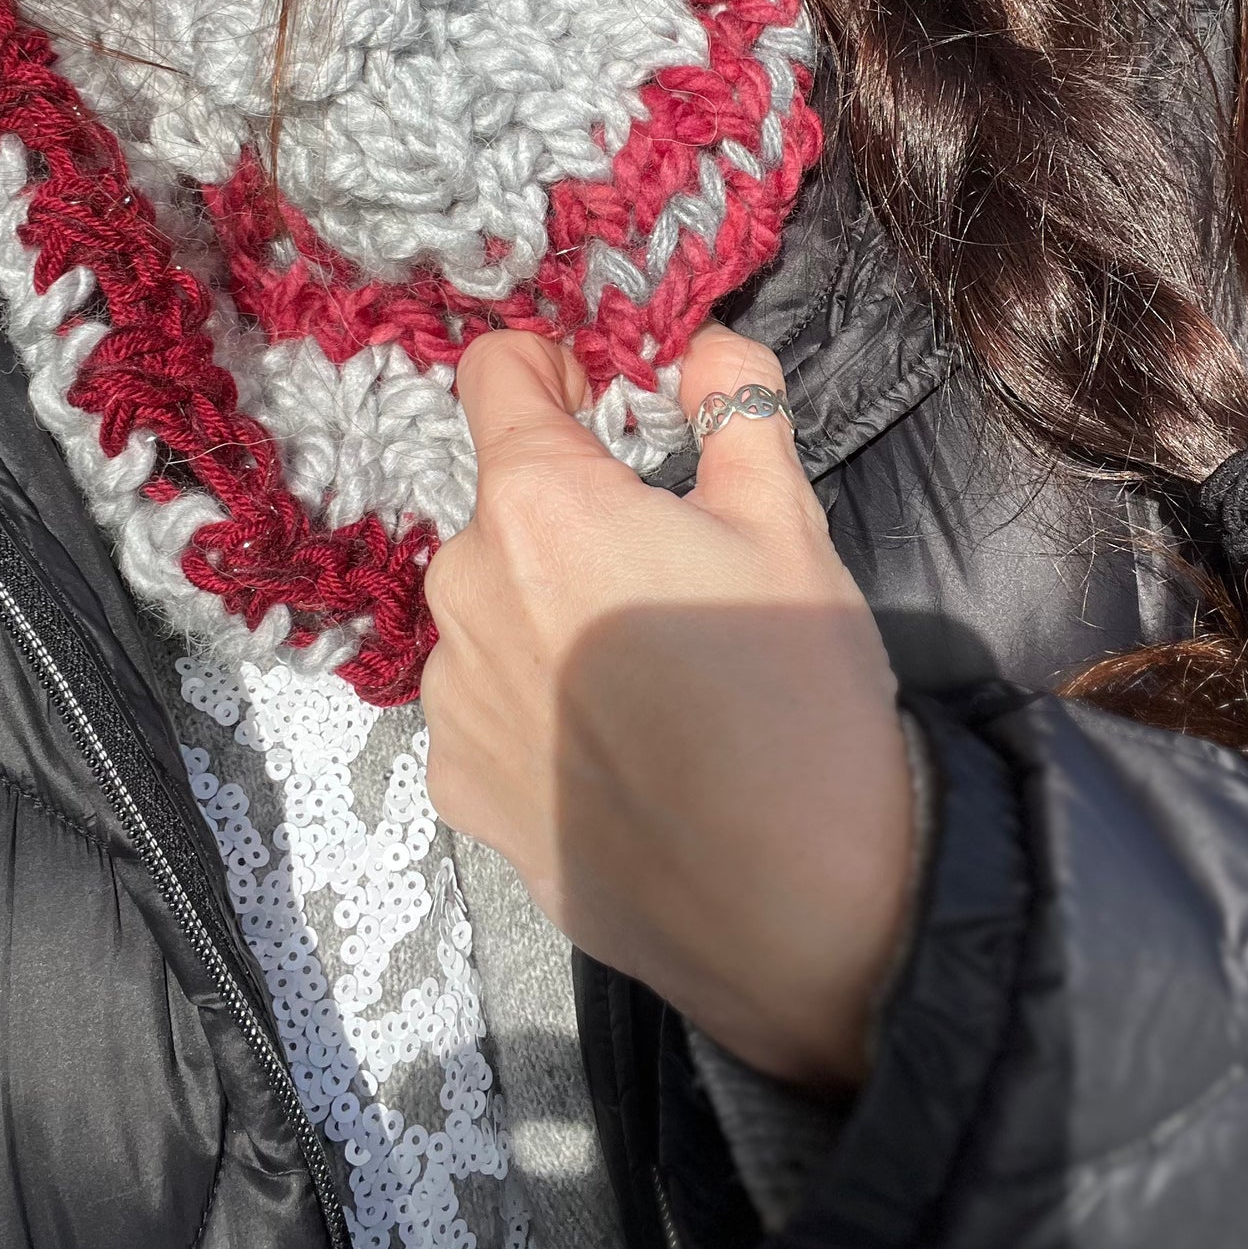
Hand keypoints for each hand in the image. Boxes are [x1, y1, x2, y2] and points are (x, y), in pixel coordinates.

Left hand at [420, 323, 916, 1088]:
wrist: (796, 905)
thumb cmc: (795, 688)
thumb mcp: (788, 521)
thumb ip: (738, 405)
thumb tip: (704, 343)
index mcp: (538, 502)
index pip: (494, 372)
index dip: (549, 366)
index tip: (599, 398)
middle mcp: (464, 588)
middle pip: (502, 506)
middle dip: (569, 511)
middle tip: (665, 568)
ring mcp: (451, 699)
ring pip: (490, 607)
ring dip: (543, 608)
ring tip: (643, 675)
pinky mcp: (458, 790)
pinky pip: (483, 704)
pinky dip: (531, 702)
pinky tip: (610, 750)